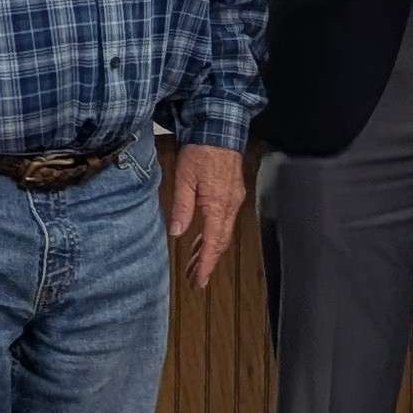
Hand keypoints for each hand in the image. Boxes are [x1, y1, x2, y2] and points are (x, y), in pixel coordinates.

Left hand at [161, 141, 246, 287]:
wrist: (220, 130)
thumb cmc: (200, 152)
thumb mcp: (184, 179)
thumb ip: (182, 207)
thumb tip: (177, 233)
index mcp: (218, 205)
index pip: (213, 243)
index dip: (206, 264)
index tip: (200, 282)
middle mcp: (230, 206)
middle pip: (220, 242)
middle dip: (208, 262)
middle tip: (195, 280)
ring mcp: (234, 200)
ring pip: (223, 233)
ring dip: (210, 250)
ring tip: (196, 265)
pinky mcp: (233, 194)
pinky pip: (225, 222)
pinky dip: (214, 236)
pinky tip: (203, 240)